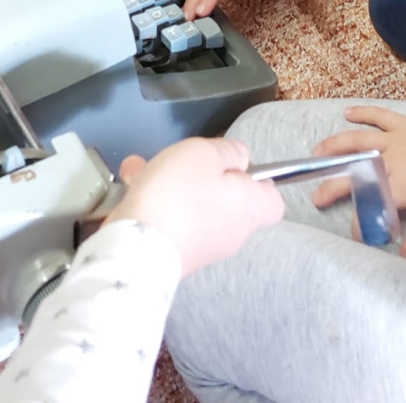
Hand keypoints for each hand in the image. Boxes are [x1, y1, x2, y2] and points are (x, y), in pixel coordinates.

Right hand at [107, 137, 284, 275]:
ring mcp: (205, 247)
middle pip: (228, 198)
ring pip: (194, 205)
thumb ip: (228, 151)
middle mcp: (233, 232)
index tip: (232, 164)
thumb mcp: (205, 153)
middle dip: (203, 174)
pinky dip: (155, 202)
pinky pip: (173, 220)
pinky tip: (132, 185)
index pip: (272, 200)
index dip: (257, 179)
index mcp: (249, 208)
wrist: (138, 249)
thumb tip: (240, 160)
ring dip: (170, 184)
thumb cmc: (178, 194)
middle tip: (182, 160)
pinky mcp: (177, 255)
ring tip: (144, 168)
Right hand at [312, 106, 405, 218]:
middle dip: (334, 186)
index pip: (374, 206)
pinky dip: (362, 112)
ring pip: (359, 140)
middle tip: (316, 196)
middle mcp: (392, 160)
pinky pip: (379, 115)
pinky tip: (347, 112)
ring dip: (337, 145)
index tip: (355, 234)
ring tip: (318, 151)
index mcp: (402, 185)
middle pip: (356, 172)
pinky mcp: (404, 123)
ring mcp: (396, 139)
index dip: (361, 222)